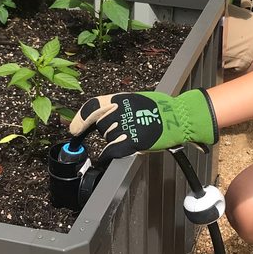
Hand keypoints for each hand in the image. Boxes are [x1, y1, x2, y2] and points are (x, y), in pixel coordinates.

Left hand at [69, 89, 217, 162]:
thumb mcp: (135, 99)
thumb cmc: (159, 109)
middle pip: (100, 126)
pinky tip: (115, 154)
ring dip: (114, 140)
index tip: (74, 129)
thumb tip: (101, 115)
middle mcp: (118, 111)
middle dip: (106, 130)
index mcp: (119, 98)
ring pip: (107, 138)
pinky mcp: (130, 142)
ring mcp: (124, 127)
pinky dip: (109, 155)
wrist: (178, 117)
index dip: (80, 119)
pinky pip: (111, 152)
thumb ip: (118, 107)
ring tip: (133, 134)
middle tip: (117, 131)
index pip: (91, 107)